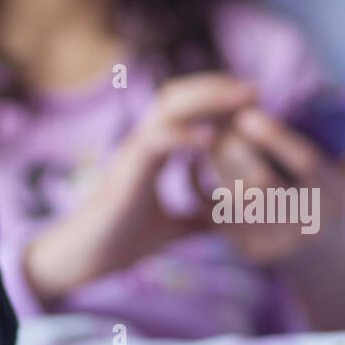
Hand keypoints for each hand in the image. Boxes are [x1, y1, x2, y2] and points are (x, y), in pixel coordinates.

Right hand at [24, 72, 257, 303]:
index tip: (252, 102)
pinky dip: (185, 136)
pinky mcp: (129, 168)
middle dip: (216, 88)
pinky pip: (157, 141)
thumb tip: (233, 225)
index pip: (186, 110)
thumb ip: (201, 219)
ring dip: (207, 100)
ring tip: (240, 99)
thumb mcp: (176, 228)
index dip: (217, 101)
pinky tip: (212, 138)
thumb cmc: (125, 241)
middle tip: (254, 90)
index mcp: (153, 152)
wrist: (91, 256)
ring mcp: (135, 151)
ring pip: (169, 108)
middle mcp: (143, 143)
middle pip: (179, 96)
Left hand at [188, 103, 344, 265]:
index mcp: (336, 200)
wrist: (331, 267)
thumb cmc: (343, 205)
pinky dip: (210, 188)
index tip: (249, 113)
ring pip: (236, 199)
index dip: (274, 137)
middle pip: (260, 183)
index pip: (305, 164)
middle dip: (235, 149)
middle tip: (219, 122)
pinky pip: (223, 216)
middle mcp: (309, 226)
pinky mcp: (253, 254)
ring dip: (217, 165)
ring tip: (210, 138)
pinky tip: (204, 164)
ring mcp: (280, 244)